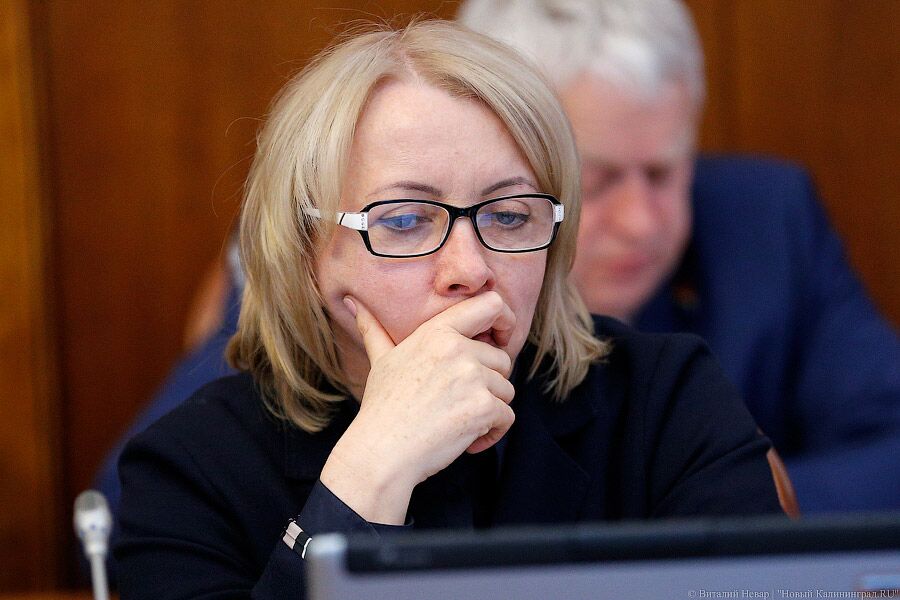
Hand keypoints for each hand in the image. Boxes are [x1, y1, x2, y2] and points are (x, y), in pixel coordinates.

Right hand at [319, 291, 515, 523]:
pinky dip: (492, 433)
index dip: (504, 321)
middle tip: (459, 401)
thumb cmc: (382, 408)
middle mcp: (458, 349)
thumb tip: (353, 302)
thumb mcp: (380, 361)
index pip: (491, 304)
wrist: (381, 451)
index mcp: (438, 332)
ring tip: (458, 420)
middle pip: (503, 358)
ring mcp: (472, 377)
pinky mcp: (483, 407)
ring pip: (506, 389)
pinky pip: (507, 417)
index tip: (500, 340)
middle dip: (489, 383)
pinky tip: (467, 441)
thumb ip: (375, 329)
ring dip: (489, 410)